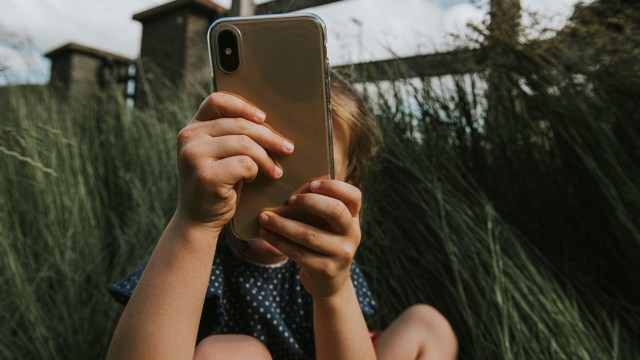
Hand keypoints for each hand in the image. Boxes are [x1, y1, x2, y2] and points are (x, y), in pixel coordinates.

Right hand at [175, 92, 294, 231]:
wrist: (199, 219)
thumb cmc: (217, 184)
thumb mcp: (218, 154)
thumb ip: (230, 135)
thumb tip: (267, 121)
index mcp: (193, 128)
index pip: (217, 101)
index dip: (244, 106)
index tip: (263, 118)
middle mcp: (189, 137)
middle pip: (239, 125)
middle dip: (269, 137)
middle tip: (287, 148)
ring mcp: (194, 155)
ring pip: (245, 144)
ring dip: (266, 158)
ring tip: (275, 170)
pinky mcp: (205, 175)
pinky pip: (245, 163)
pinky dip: (256, 171)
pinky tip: (255, 178)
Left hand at [258, 180, 361, 297]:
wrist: (329, 281)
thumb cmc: (323, 242)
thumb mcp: (329, 224)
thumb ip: (319, 205)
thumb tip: (291, 184)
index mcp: (354, 217)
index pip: (353, 196)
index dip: (334, 186)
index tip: (311, 183)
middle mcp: (352, 234)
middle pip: (335, 210)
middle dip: (308, 202)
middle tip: (288, 200)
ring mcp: (341, 254)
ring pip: (309, 234)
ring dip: (282, 224)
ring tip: (264, 217)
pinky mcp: (326, 270)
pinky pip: (298, 252)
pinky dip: (278, 241)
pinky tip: (265, 234)